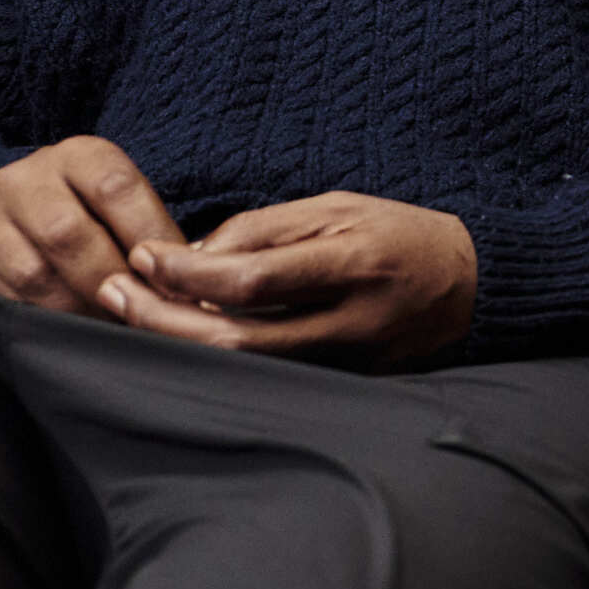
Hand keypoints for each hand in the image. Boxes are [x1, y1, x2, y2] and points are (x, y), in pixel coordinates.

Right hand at [0, 137, 181, 315]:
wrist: (3, 218)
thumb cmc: (89, 216)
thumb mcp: (121, 208)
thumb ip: (154, 236)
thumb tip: (198, 283)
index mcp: (81, 156)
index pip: (117, 188)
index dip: (150, 238)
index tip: (174, 279)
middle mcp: (27, 179)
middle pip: (69, 234)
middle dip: (113, 282)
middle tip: (145, 314)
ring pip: (35, 275)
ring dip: (80, 310)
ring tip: (113, 327)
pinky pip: (7, 300)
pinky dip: (47, 321)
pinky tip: (73, 330)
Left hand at [104, 193, 478, 367]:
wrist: (475, 284)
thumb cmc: (400, 234)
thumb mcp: (338, 207)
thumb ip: (264, 230)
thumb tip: (189, 259)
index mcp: (354, 265)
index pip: (252, 281)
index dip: (186, 274)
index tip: (143, 257)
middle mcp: (352, 322)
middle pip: (237, 341)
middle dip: (163, 318)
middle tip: (113, 293)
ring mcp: (350, 361)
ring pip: (245, 368)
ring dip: (179, 341)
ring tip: (134, 311)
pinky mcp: (345, 381)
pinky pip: (268, 374)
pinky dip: (217, 356)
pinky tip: (183, 333)